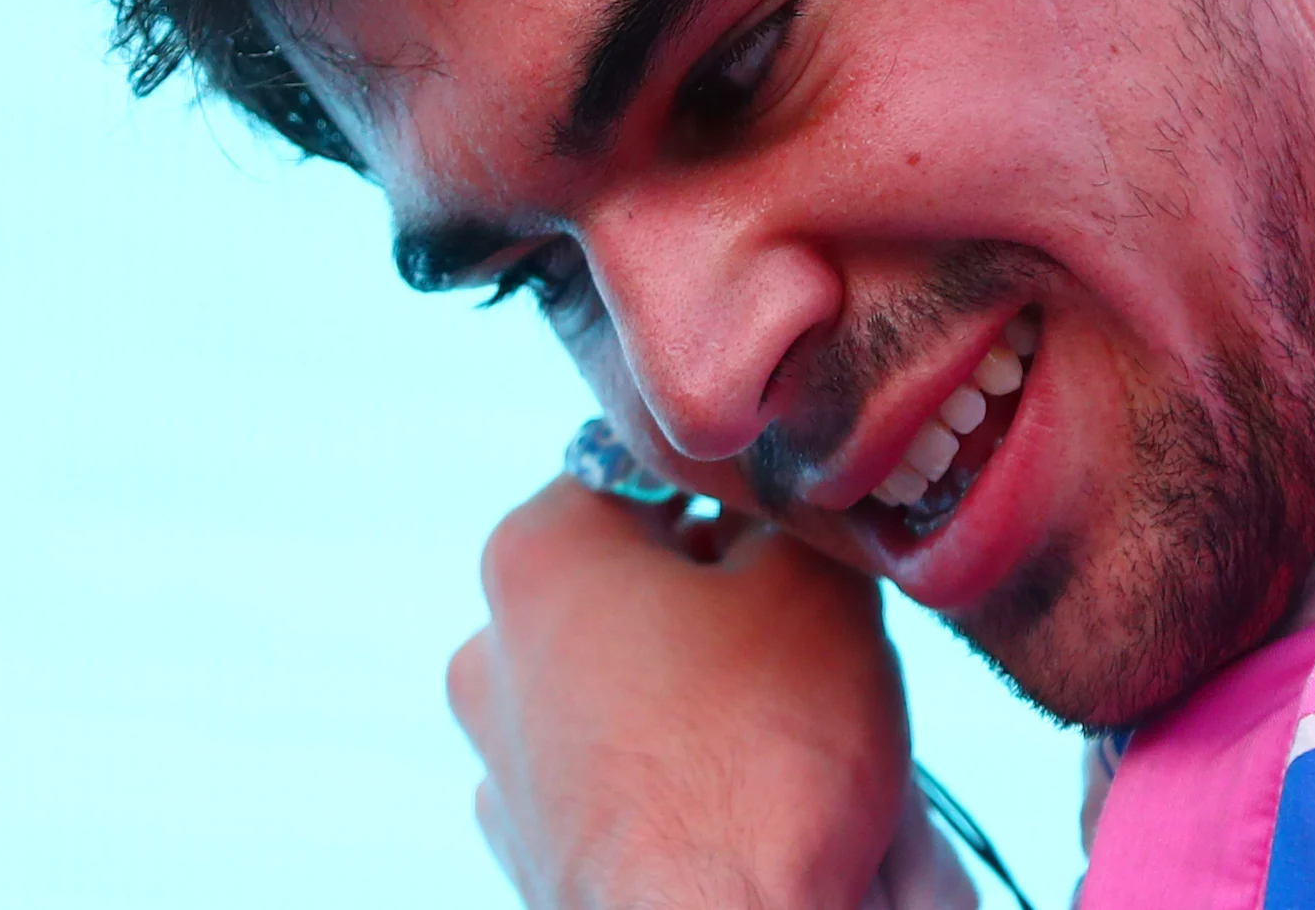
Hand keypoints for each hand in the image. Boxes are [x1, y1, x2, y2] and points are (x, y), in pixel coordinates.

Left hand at [449, 478, 909, 909]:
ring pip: (632, 679)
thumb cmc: (763, 757)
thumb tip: (791, 503)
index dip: (733, 485)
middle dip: (724, 591)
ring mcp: (504, 761)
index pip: (642, 466)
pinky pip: (625, 771)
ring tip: (793, 720)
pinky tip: (747, 788)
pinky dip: (678, 768)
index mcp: (539, 554)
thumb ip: (795, 514)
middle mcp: (494, 651)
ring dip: (706, 684)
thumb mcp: (819, 582)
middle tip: (811, 620)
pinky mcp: (536, 848)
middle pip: (634, 578)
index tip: (794, 517)